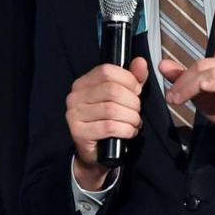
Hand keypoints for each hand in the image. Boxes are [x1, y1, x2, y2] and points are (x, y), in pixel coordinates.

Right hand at [65, 57, 148, 189]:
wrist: (96, 153)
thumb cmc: (109, 121)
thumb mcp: (122, 97)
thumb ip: (132, 79)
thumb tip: (140, 62)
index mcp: (83, 83)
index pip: (107, 71)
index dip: (128, 80)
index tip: (136, 91)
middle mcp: (75, 96)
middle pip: (112, 90)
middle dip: (132, 102)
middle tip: (136, 111)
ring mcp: (74, 114)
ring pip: (113, 110)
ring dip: (131, 118)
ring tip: (134, 123)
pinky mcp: (79, 132)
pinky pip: (110, 127)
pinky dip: (126, 130)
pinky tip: (129, 132)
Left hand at [158, 0, 214, 153]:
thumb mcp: (196, 92)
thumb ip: (181, 77)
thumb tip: (162, 64)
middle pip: (203, 63)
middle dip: (183, 79)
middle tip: (170, 96)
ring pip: (210, 73)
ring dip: (190, 86)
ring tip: (177, 99)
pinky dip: (214, 85)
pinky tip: (205, 88)